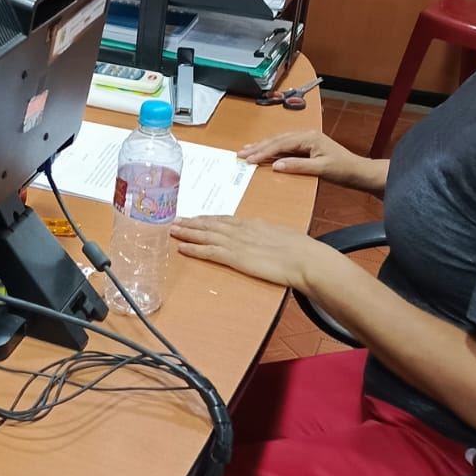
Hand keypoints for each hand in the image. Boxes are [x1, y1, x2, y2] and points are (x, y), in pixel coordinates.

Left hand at [171, 215, 331, 289]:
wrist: (304, 258)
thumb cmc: (300, 250)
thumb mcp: (282, 236)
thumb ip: (268, 236)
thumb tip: (266, 238)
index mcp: (253, 224)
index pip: (224, 219)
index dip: (207, 219)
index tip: (195, 217)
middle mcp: (241, 230)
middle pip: (210, 224)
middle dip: (191, 222)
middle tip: (174, 219)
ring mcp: (236, 243)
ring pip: (205, 235)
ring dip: (186, 232)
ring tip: (171, 229)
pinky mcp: (235, 257)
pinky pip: (209, 252)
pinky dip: (193, 249)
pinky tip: (181, 248)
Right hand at [236, 130, 381, 193]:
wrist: (359, 172)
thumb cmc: (344, 170)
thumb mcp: (321, 169)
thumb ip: (298, 166)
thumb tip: (276, 165)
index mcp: (309, 138)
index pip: (280, 144)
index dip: (263, 152)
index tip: (248, 159)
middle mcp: (306, 135)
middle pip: (277, 140)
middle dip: (258, 146)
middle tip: (240, 153)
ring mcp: (307, 140)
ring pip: (280, 141)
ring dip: (263, 146)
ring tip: (247, 150)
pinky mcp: (308, 146)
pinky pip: (285, 145)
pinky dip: (272, 148)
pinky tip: (265, 151)